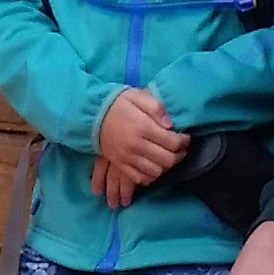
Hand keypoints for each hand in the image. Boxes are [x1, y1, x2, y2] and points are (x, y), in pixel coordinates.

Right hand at [92, 88, 185, 206]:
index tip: (184, 137)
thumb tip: (170, 125)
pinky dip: (150, 176)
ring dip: (166, 166)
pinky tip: (153, 166)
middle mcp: (137, 145)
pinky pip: (140, 178)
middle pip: (167, 160)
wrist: (89, 115)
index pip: (173, 142)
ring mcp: (127, 158)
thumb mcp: (136, 96)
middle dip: (179, 155)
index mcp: (143, 127)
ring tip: (167, 157)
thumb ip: (156, 107)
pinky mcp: (120, 165)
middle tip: (179, 149)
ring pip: (156, 171)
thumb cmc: (116, 103)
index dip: (184, 141)